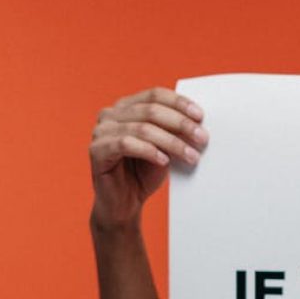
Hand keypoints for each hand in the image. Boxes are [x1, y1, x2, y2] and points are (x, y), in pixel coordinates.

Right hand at [89, 87, 206, 228]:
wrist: (124, 204)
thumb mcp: (165, 148)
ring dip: (172, 142)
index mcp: (127, 106)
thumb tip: (198, 122)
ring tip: (191, 156)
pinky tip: (165, 161)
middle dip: (180, 124)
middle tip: (202, 138)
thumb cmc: (144, 173)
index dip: (179, 103)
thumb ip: (174, 132)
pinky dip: (150, 151)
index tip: (200, 117)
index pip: (155, 95)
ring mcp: (101, 131)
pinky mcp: (96, 150)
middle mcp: (110, 114)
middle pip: (151, 110)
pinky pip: (126, 144)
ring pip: (142, 128)